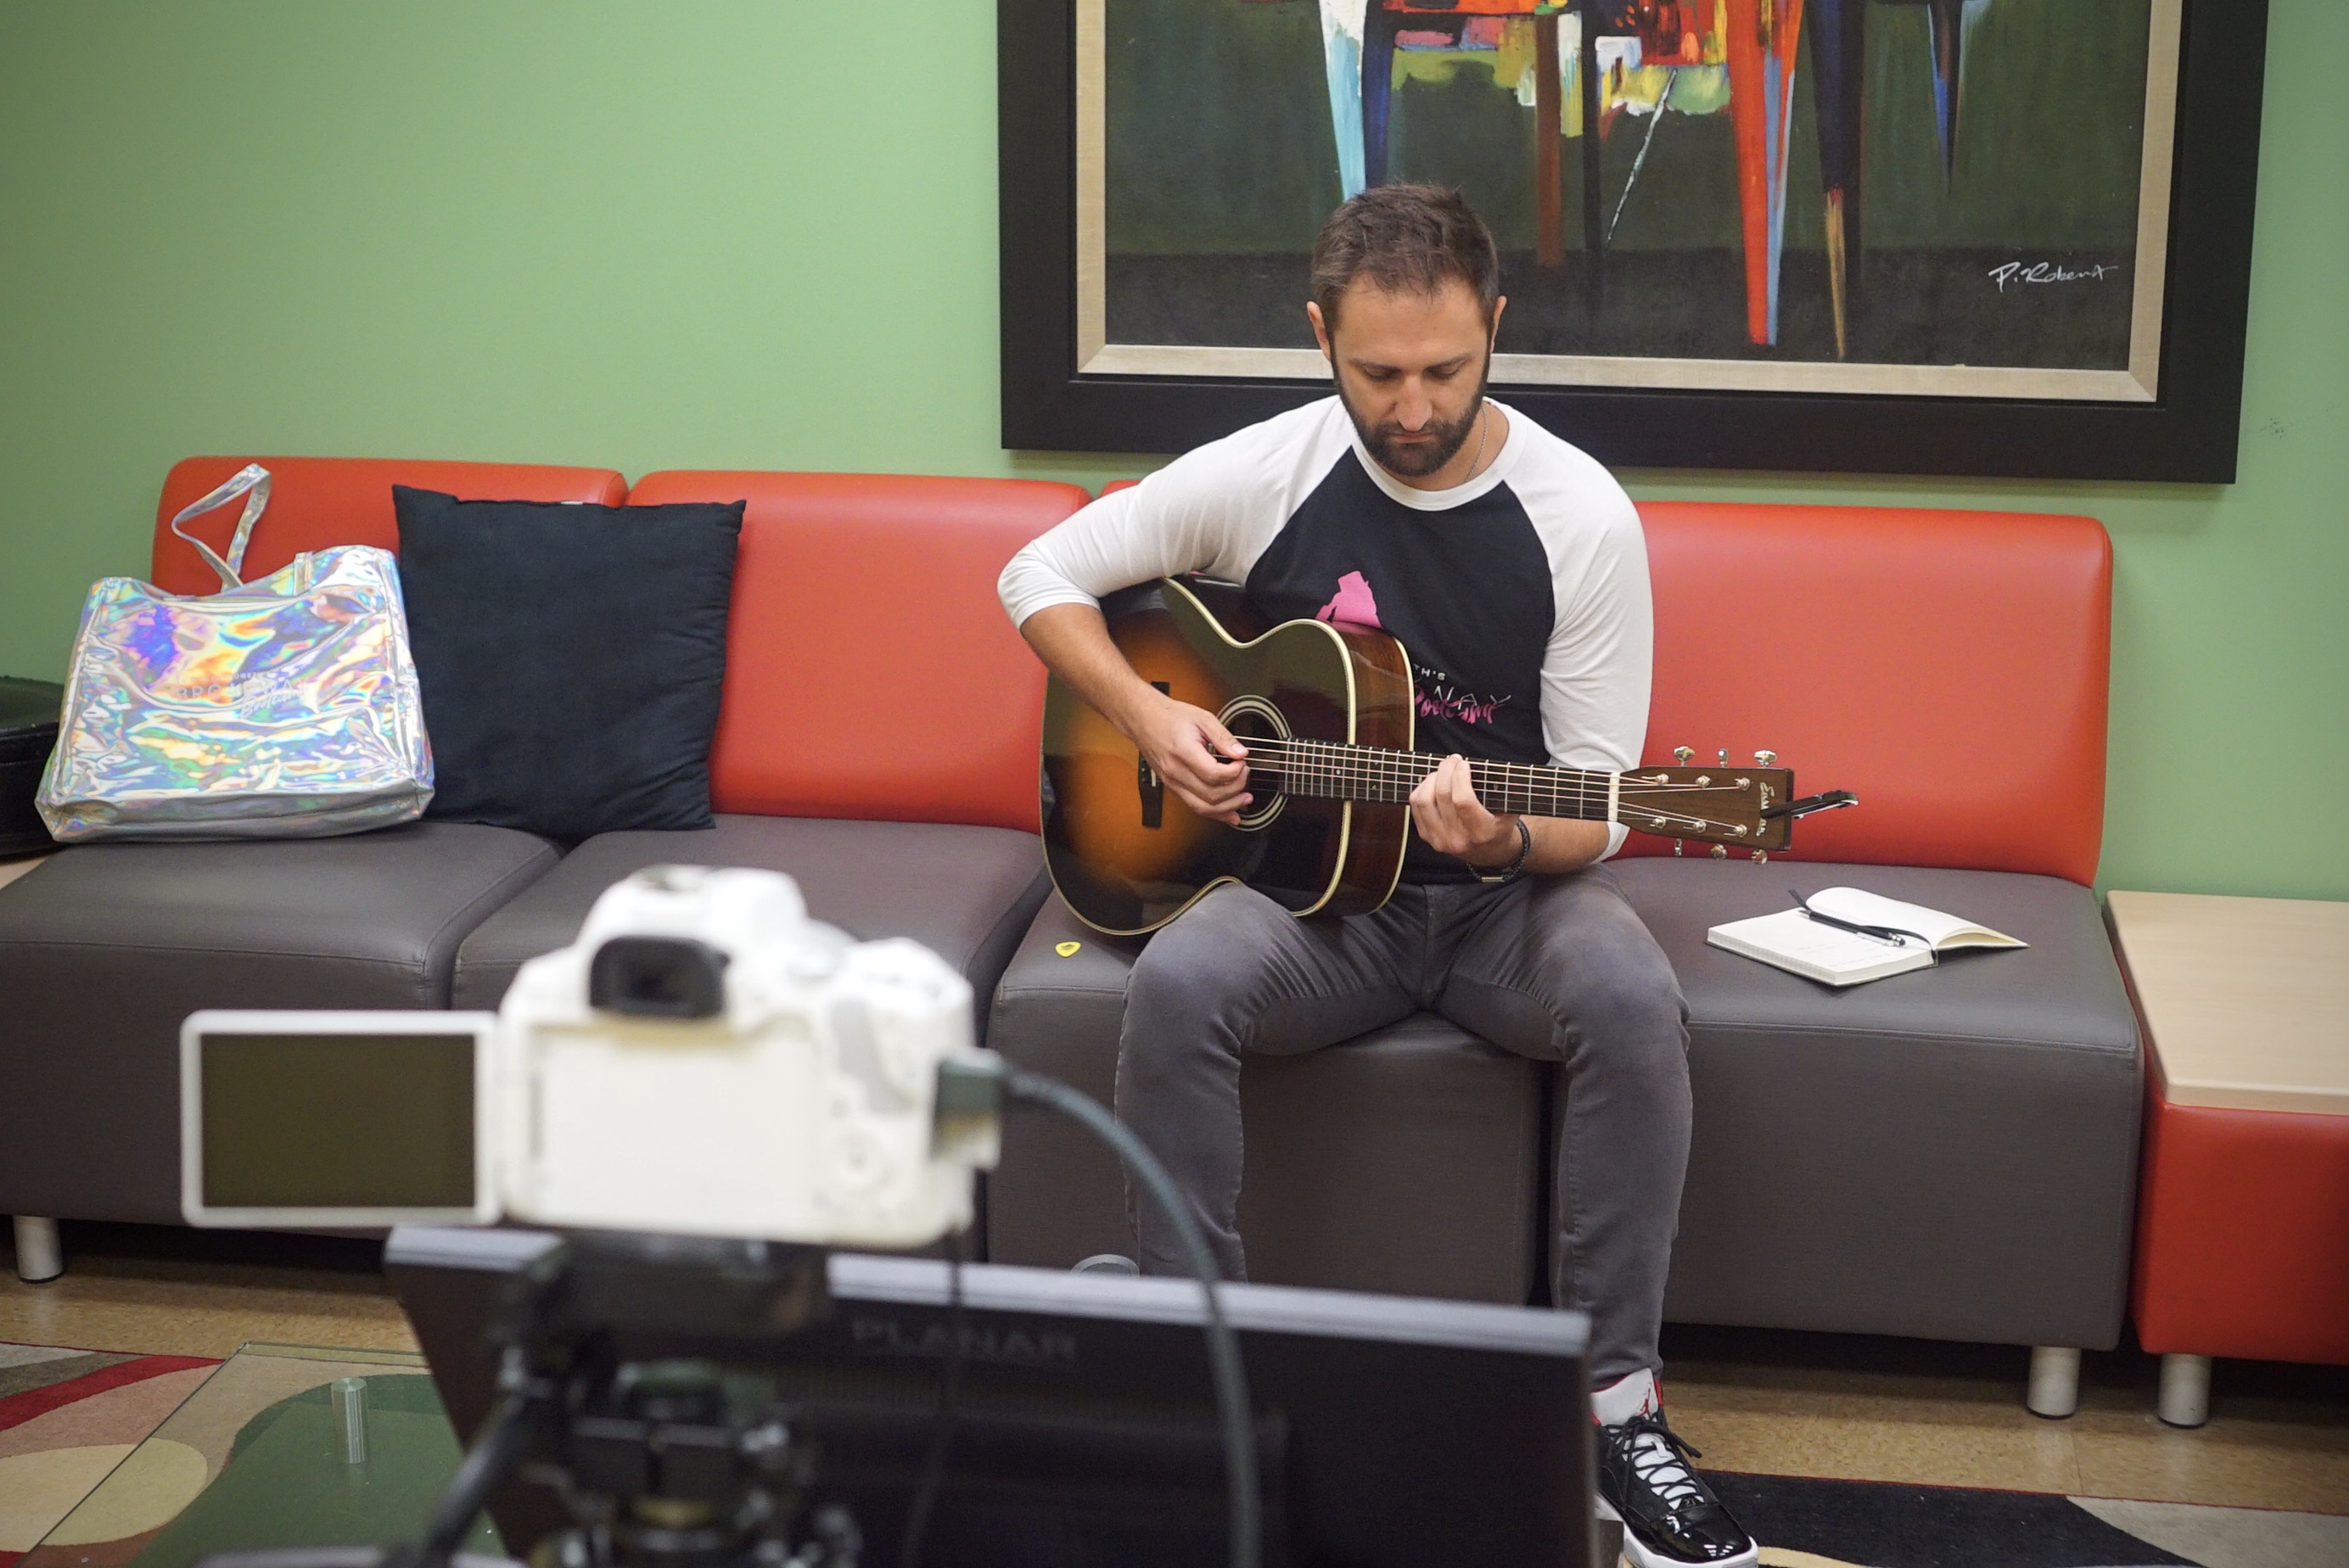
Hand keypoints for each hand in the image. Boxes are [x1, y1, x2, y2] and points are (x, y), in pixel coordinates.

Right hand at [1130, 694, 1250, 824]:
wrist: (1143, 719)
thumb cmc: (1169, 717)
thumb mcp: (1202, 718)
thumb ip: (1223, 737)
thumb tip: (1241, 753)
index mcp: (1184, 752)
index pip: (1214, 775)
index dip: (1235, 772)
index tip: (1242, 763)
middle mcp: (1175, 772)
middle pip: (1211, 795)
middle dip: (1235, 789)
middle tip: (1245, 775)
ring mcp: (1172, 782)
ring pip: (1202, 807)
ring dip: (1227, 808)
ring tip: (1244, 800)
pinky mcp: (1172, 786)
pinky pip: (1194, 805)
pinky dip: (1213, 812)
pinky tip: (1228, 813)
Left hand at [1410, 754, 1520, 864]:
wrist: (1489, 852)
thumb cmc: (1500, 825)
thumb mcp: (1510, 810)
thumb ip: (1504, 792)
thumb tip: (1491, 768)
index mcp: (1481, 833)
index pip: (1463, 800)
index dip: (1460, 777)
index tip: (1464, 764)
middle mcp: (1458, 839)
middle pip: (1442, 795)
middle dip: (1446, 770)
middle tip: (1453, 760)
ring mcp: (1439, 840)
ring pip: (1423, 800)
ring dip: (1431, 778)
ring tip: (1443, 771)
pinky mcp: (1427, 836)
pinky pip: (1416, 806)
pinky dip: (1422, 788)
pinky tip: (1434, 782)